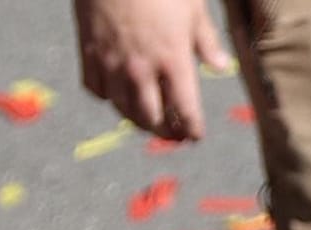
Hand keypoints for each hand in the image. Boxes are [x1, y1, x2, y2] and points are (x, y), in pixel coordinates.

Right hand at [73, 0, 230, 141]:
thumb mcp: (192, 7)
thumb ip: (206, 41)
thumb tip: (221, 66)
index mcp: (173, 59)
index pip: (186, 110)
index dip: (192, 129)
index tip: (195, 136)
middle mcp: (141, 69)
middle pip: (153, 119)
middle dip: (166, 132)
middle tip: (174, 135)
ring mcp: (112, 64)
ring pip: (123, 110)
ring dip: (138, 121)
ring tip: (148, 122)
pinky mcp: (89, 54)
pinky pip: (96, 90)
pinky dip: (107, 98)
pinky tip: (116, 96)